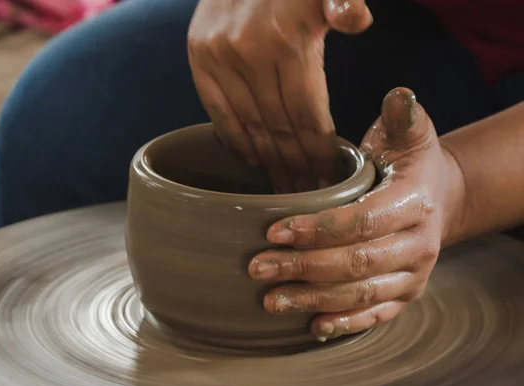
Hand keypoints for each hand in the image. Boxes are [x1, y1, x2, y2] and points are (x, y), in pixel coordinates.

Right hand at [188, 0, 372, 192]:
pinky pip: (218, 112)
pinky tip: (253, 160)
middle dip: (296, 165)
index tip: (327, 178)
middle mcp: (249, 53)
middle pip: (279, 126)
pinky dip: (236, 140)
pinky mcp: (199, 60)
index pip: (307, 113)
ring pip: (249, 125)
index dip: (318, 150)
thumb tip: (359, 22)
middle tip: (307, 193)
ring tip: (283, 187)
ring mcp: (219, 58)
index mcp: (288, 40)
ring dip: (268, 161)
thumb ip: (343, 2)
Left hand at [248, 87, 464, 340]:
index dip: (318, 229)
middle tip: (258, 267)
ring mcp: (413, 275)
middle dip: (303, 267)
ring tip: (270, 299)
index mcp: (414, 203)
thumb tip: (400, 94)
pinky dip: (344, 323)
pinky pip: (376, 314)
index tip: (274, 231)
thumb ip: (402, 117)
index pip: (362, 221)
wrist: (439, 199)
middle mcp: (419, 245)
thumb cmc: (410, 165)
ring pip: (361, 294)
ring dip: (313, 299)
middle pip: (355, 263)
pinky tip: (312, 326)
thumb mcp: (410, 135)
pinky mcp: (405, 295)